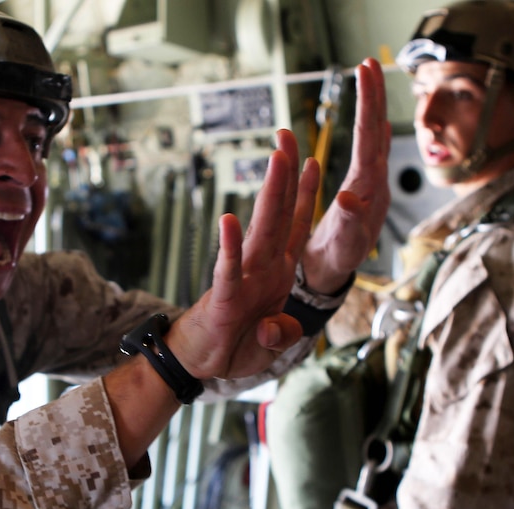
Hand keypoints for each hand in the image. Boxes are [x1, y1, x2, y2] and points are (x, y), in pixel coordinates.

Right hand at [168, 129, 319, 380]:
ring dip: (270, 195)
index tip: (314, 161)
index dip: (307, 196)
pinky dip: (230, 248)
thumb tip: (273, 329)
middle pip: (279, 215)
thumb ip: (280, 333)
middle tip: (289, 137)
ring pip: (260, 231)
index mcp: (276, 274)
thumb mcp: (270, 346)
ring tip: (276, 160)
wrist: (198, 366)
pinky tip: (229, 221)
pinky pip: (228, 271)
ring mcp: (242, 280)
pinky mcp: (224, 299)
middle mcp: (261, 269)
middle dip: (287, 176)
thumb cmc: (232, 348)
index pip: (296, 228)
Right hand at [303, 57, 391, 293]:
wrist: (337, 273)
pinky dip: (372, 130)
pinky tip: (375, 122)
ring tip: (370, 79)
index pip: (370, 139)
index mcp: (368, 190)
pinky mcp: (365, 188)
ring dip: (373, 107)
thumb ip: (348, 223)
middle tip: (369, 62)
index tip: (364, 74)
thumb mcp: (340, 246)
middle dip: (374, 95)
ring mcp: (371, 184)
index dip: (367, 105)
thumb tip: (350, 197)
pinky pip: (370, 151)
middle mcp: (374, 182)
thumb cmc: (336, 261)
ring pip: (375, 137)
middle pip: (376, 131)